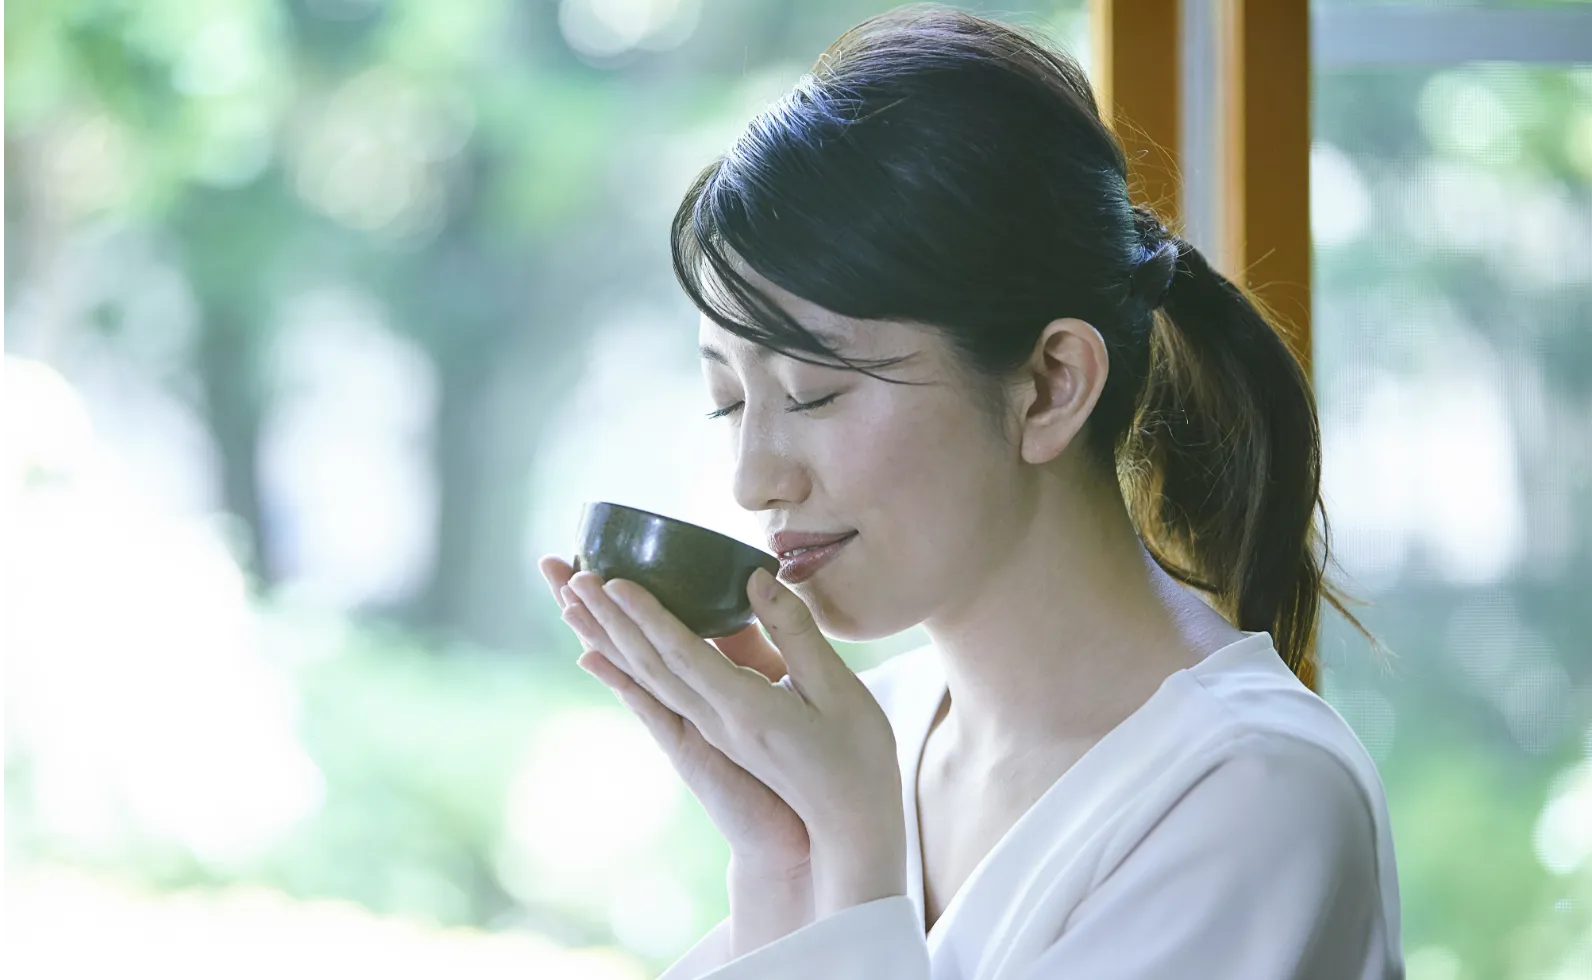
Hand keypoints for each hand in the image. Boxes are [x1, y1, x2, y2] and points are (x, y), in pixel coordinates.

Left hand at [563, 564, 906, 912]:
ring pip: (648, 678)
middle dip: (608, 618)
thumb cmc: (855, 759)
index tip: (612, 582)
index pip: (682, 655)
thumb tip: (756, 579)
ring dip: (609, 638)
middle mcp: (715, 721)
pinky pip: (662, 694)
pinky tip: (599, 656)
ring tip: (573, 603)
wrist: (847, 830)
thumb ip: (795, 634)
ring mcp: (711, 729)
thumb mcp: (838, 692)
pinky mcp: (716, 732)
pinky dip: (626, 670)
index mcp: (743, 711)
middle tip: (571, 576)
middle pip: (648, 664)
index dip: (646, 617)